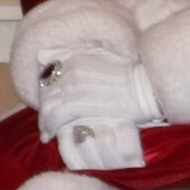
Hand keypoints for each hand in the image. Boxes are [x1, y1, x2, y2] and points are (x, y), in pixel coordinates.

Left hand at [37, 46, 159, 146]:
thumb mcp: (102, 56)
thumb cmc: (130, 76)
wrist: (147, 89)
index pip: (49, 75)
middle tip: (47, 122)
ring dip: (44, 121)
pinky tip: (51, 135)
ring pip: (47, 105)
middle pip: (46, 91)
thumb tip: (42, 55)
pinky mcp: (78, 104)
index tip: (50, 102)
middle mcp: (71, 69)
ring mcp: (74, 86)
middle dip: (44, 108)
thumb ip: (73, 54)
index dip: (46, 91)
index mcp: (76, 57)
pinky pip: (55, 116)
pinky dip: (49, 127)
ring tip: (47, 132)